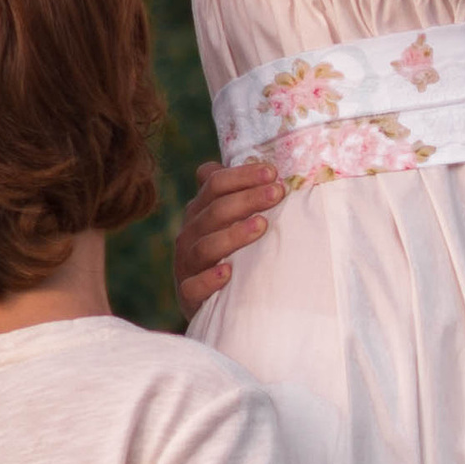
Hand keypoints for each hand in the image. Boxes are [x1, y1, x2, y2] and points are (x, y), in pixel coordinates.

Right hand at [176, 160, 282, 312]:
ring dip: (234, 235)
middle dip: (247, 199)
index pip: (215, 183)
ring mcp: (187, 264)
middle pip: (215, 210)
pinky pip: (195, 286)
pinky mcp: (188, 294)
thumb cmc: (227, 253)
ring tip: (262, 226)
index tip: (273, 173)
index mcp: (200, 211)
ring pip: (205, 246)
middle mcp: (190, 233)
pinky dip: (210, 279)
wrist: (209, 302)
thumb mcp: (229, 221)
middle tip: (277, 193)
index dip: (243, 175)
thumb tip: (262, 162)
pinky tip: (228, 272)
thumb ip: (237, 194)